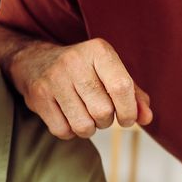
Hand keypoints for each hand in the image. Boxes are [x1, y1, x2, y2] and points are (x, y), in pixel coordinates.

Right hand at [9, 37, 151, 138]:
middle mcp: (74, 61)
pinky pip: (63, 130)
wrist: (34, 60)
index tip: (126, 118)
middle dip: (106, 120)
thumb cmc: (83, 71)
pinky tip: (67, 117)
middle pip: (103, 111)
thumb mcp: (110, 72)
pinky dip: (69, 131)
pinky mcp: (38, 96)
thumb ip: (133, 95)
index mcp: (98, 50)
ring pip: (83, 125)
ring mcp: (53, 79)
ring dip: (88, 128)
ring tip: (84, 115)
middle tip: (99, 112)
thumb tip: (147, 118)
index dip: (129, 110)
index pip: (121, 87)